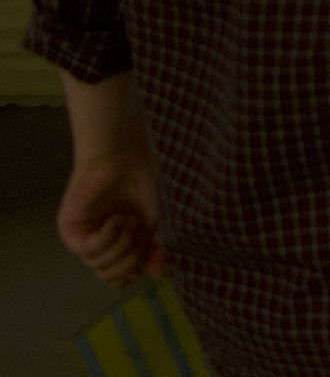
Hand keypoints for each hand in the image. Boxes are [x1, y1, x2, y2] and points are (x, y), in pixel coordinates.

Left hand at [58, 158, 163, 288]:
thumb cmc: (141, 178)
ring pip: (101, 267)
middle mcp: (102, 243)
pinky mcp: (71, 231)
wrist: (123, 154)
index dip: (134, 273)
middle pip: (113, 276)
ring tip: (129, 218)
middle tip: (141, 229)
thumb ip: (157, 246)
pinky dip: (107, 238)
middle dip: (133, 256)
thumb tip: (157, 274)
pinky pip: (87, 251)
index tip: (149, 259)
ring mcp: (85, 237)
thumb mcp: (157, 218)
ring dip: (122, 244)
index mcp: (121, 242)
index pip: (120, 277)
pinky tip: (116, 219)